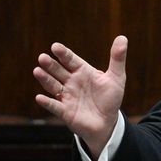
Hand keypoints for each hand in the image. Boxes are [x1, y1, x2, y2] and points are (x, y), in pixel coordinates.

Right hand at [33, 36, 127, 153]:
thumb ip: (117, 58)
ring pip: (53, 86)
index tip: (55, 46)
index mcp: (82, 71)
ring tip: (37, 71)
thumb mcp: (116, 77)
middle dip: (50, 65)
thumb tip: (122, 37)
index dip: (63, 54)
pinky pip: (55, 106)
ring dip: (45, 79)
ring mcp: (67, 96)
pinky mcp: (65, 112)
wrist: (107, 122)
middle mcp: (72, 82)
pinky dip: (47, 102)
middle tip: (42, 57)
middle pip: (58, 71)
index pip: (70, 60)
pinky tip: (39, 97)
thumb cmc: (110, 98)